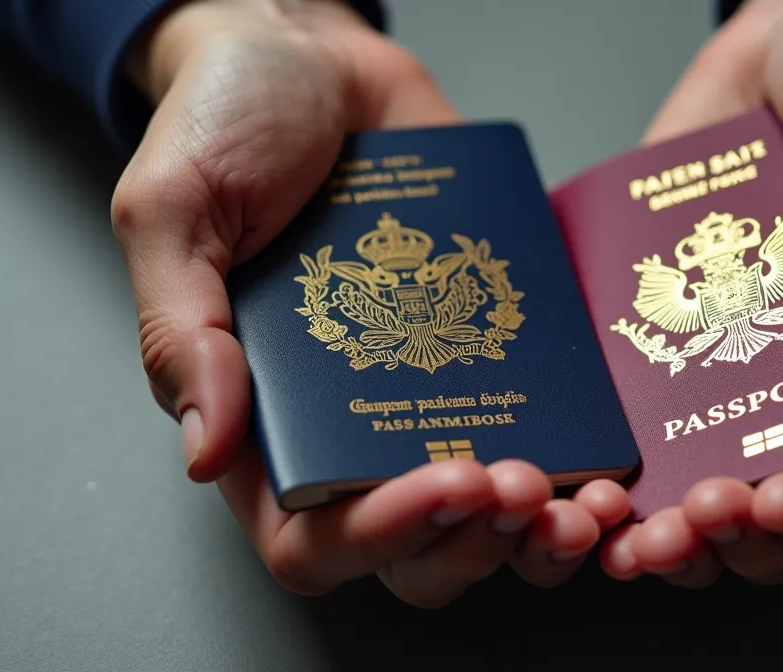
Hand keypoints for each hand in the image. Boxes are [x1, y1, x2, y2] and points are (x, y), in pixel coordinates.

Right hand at [111, 0, 626, 607]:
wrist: (316, 55)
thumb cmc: (229, 125)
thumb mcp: (173, 212)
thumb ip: (180, 331)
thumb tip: (204, 450)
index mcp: (265, 421)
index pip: (312, 537)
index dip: (378, 536)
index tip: (441, 483)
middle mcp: (352, 422)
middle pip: (418, 546)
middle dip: (476, 540)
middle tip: (519, 488)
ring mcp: (430, 385)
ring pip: (492, 510)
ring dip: (540, 524)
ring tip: (578, 497)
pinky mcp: (490, 337)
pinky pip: (546, 417)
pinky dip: (582, 449)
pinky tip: (608, 445)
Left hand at [599, 0, 782, 586]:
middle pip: (777, 510)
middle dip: (732, 537)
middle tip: (689, 525)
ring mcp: (730, 362)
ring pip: (695, 485)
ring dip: (660, 525)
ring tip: (619, 524)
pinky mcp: (663, 332)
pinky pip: (629, 413)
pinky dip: (603, 459)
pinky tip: (575, 471)